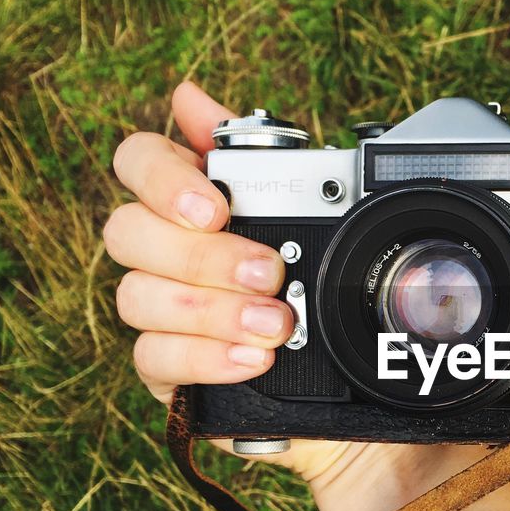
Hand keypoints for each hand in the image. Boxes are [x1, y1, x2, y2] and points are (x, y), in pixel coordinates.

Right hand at [104, 82, 509, 510]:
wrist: (382, 414)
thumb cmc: (355, 312)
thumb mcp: (342, 235)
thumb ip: (272, 166)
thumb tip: (199, 96)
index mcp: (205, 204)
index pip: (139, 162)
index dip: (161, 172)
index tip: (217, 203)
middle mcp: (175, 257)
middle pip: (127, 230)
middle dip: (203, 252)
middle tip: (272, 272)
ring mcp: (169, 318)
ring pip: (137, 296)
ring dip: (210, 307)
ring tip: (277, 325)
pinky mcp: (176, 377)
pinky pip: (153, 359)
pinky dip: (205, 358)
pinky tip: (255, 362)